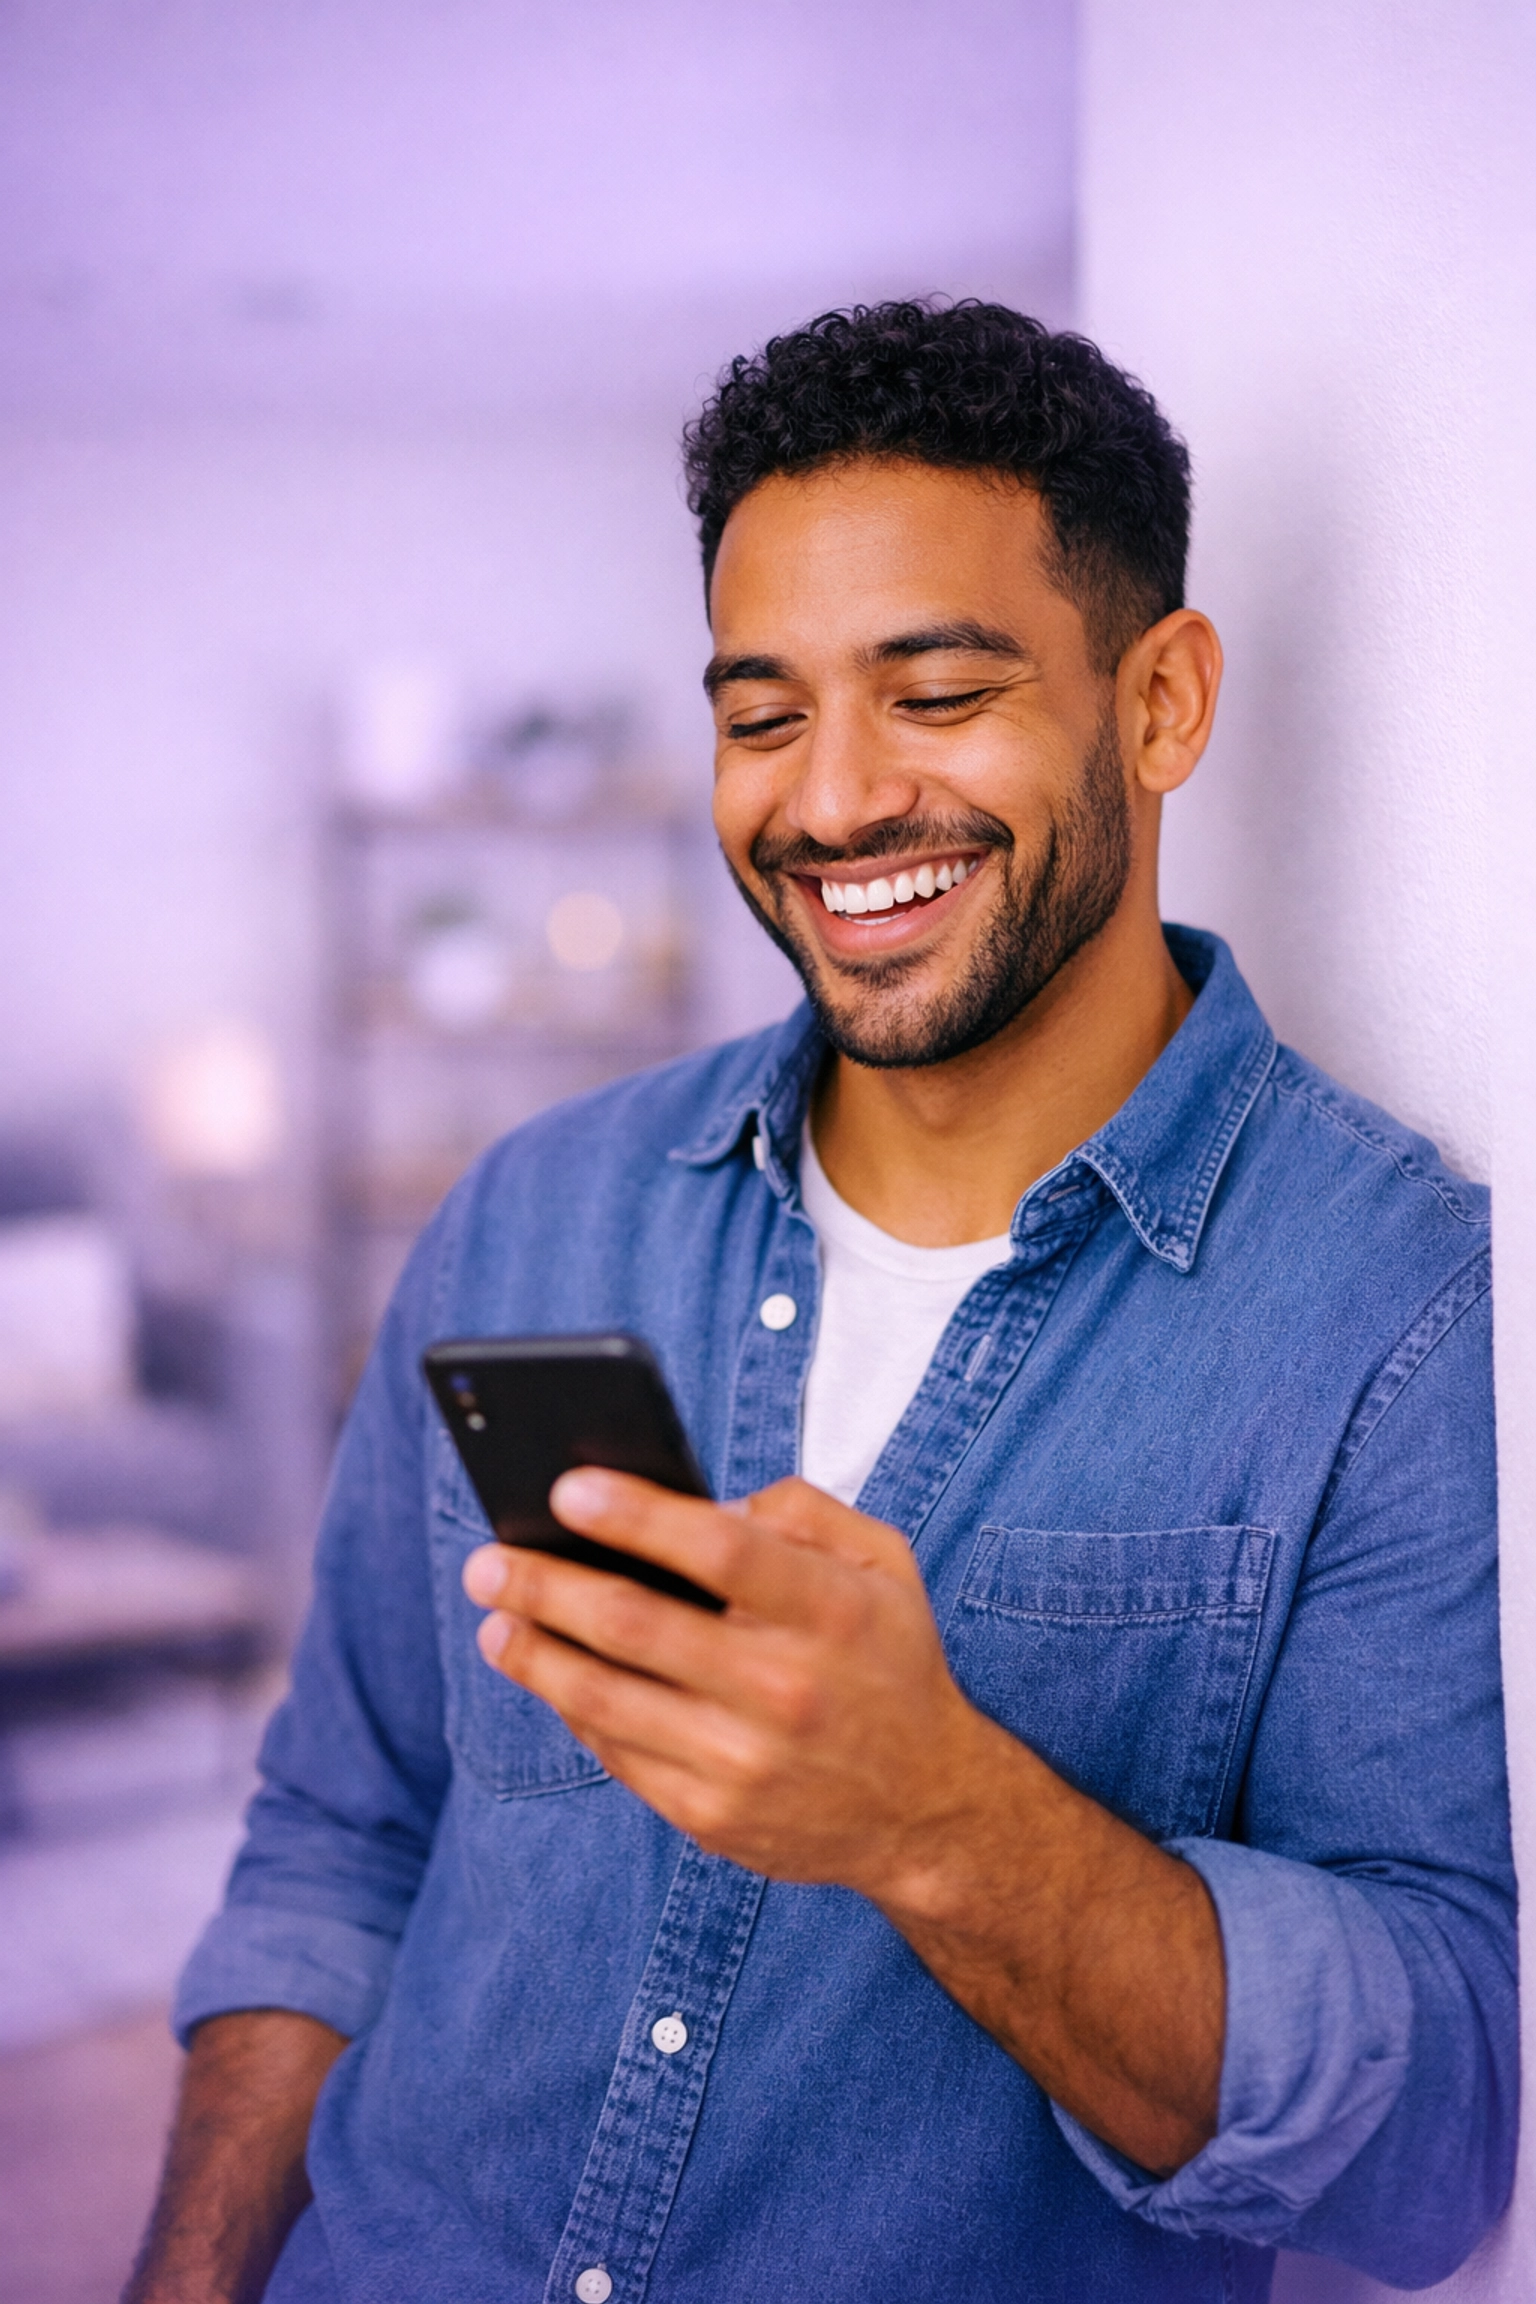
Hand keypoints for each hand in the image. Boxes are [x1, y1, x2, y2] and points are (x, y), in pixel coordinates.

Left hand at [462, 1470, 1224, 2175]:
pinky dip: (573, 1707)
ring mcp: (744, 1762)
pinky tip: (548, 1674)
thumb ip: (803, 1509)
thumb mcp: (883, 1563)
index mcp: (830, 1610)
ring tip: (495, 1620)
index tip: (567, 1487)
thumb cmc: (888, 1660)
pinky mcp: (712, 1816)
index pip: (720, 1550)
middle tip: (489, 1560)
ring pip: (606, 1697)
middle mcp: (785, 1688)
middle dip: (547, 1586)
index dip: (637, 1515)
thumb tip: (701, 1500)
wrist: (926, 1807)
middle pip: (637, 1625)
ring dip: (535, 1654)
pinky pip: (617, 1752)